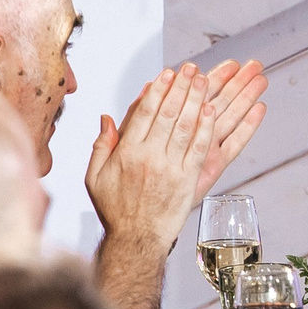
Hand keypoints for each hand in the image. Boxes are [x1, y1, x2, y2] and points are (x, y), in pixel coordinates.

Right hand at [85, 58, 269, 251]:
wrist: (136, 240)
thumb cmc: (116, 209)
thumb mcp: (95, 177)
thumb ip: (101, 146)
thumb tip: (107, 118)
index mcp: (127, 153)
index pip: (145, 113)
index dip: (158, 90)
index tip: (167, 73)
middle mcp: (150, 158)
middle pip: (168, 114)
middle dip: (181, 87)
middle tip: (191, 68)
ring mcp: (171, 169)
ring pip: (186, 127)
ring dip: (196, 101)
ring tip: (204, 80)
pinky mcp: (188, 181)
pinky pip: (200, 149)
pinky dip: (206, 128)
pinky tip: (212, 111)